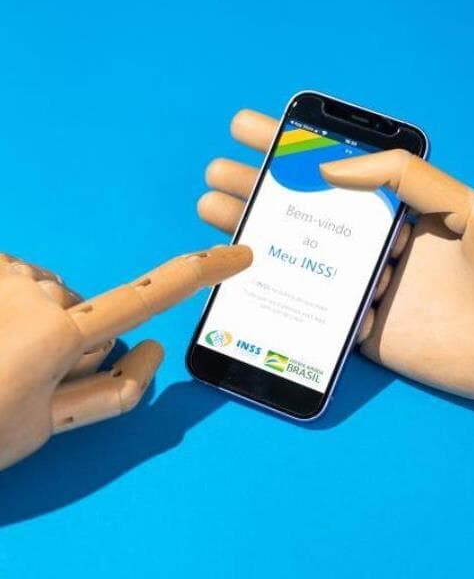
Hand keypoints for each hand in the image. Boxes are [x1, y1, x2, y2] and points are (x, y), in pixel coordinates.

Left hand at [0, 245, 250, 469]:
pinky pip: (17, 280)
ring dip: (35, 322)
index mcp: (62, 335)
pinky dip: (8, 302)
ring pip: (48, 296)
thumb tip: (149, 347)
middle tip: (25, 376)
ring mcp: (5, 273)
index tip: (238, 257)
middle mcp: (39, 288)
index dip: (199, 274)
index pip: (148, 297)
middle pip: (88, 312)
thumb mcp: (43, 427)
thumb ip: (111, 392)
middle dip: (73, 340)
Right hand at [197, 109, 473, 413]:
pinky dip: (284, 298)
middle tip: (214, 174)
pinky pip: (320, 316)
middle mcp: (381, 249)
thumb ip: (409, 179)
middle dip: (258, 191)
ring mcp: (374, 294)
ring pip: (304, 263)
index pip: (336, 175)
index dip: (290, 151)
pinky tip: (245, 278)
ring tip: (213, 214)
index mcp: (404, 212)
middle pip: (308, 217)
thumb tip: (335, 170)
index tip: (248, 130)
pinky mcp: (373, 338)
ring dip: (256, 237)